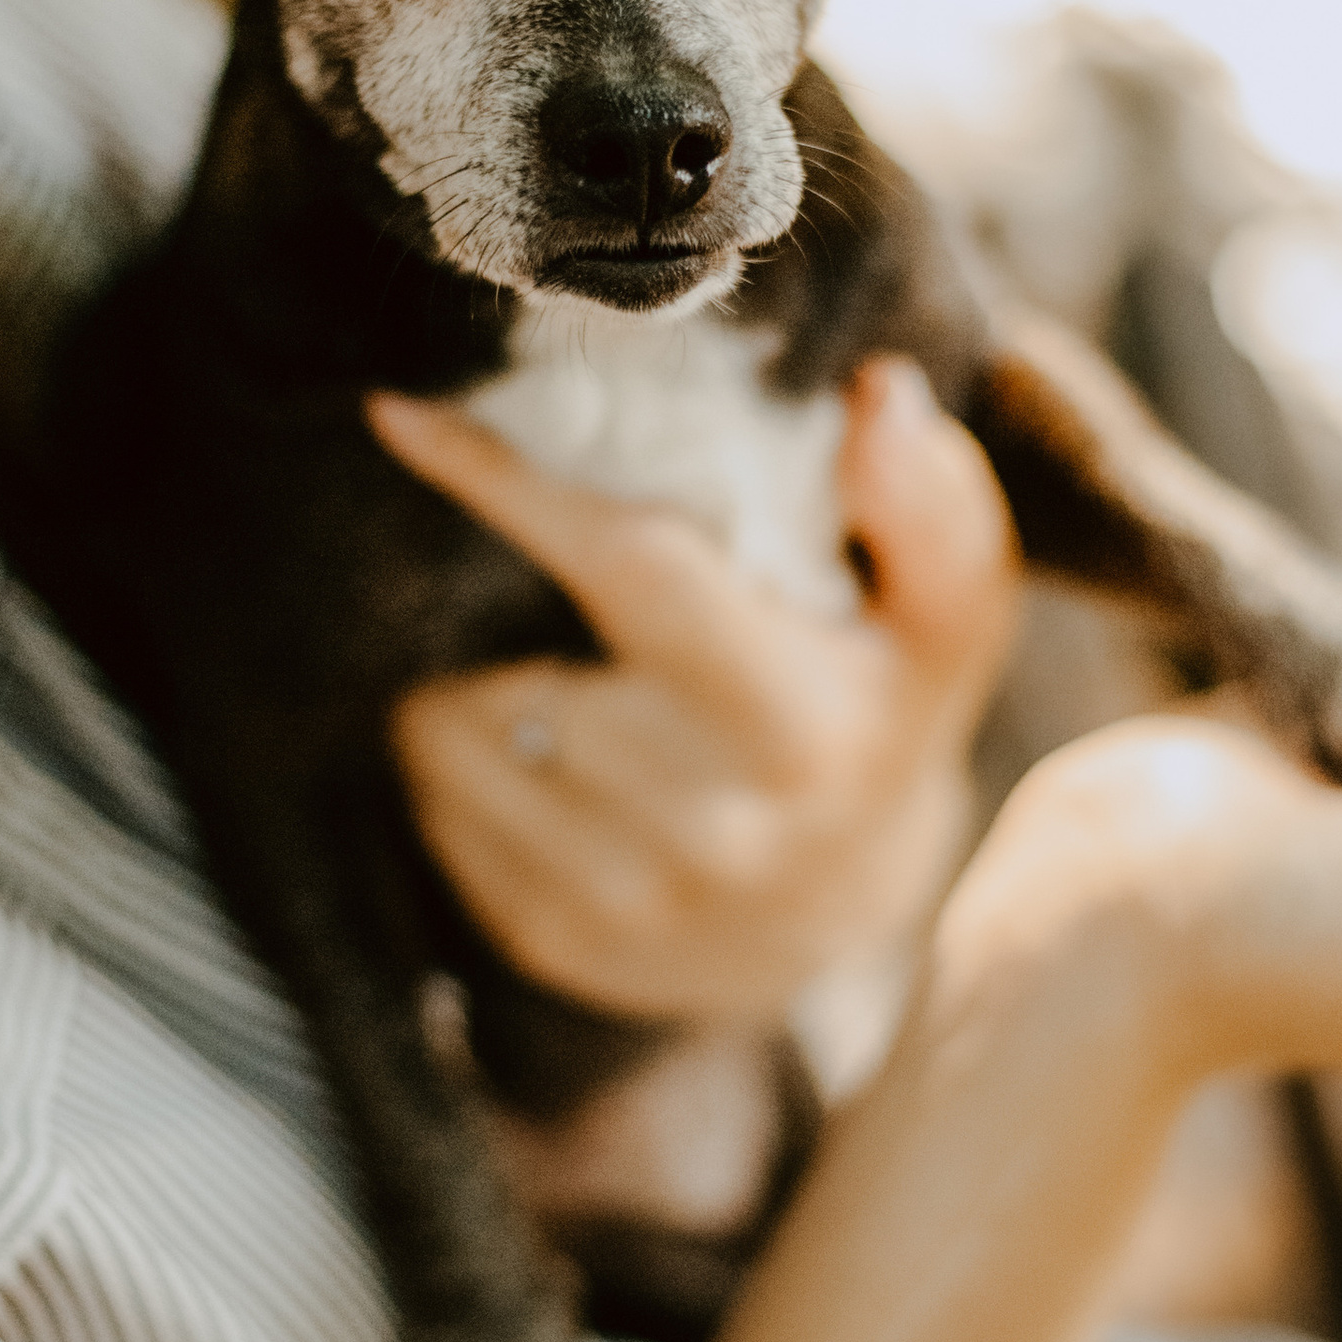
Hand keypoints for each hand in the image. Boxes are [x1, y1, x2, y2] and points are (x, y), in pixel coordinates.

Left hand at [369, 357, 1019, 1021]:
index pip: (628, 570)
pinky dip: (460, 773)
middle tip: (550, 608)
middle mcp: (712, 828)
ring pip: (450, 740)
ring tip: (547, 682)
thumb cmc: (873, 710)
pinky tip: (536, 764)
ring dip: (465, 694)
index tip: (399, 417)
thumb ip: (928, 505)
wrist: (844, 910)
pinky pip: (437, 815)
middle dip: (494, 617)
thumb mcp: (941, 616)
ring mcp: (627, 900)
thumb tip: (880, 397)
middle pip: (516, 666)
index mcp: (802, 726)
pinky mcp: (557, 944)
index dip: (506, 487)